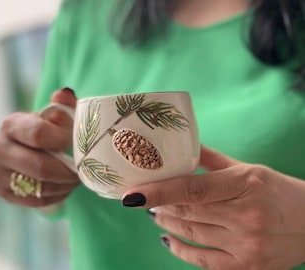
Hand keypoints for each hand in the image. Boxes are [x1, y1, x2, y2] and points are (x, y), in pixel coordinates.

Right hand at [0, 88, 78, 207]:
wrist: (30, 150)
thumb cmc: (50, 130)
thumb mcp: (58, 114)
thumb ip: (64, 104)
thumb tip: (65, 95)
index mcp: (13, 124)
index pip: (39, 134)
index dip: (63, 140)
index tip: (76, 143)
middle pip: (41, 167)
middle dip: (68, 171)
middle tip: (82, 170)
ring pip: (42, 187)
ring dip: (65, 185)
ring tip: (76, 177)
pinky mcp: (5, 192)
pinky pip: (37, 201)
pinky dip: (57, 196)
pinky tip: (64, 186)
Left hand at [122, 145, 304, 269]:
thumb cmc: (279, 191)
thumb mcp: (249, 169)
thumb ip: (213, 159)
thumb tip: (184, 148)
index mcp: (245, 184)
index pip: (192, 189)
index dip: (159, 192)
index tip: (133, 195)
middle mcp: (245, 215)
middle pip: (187, 212)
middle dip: (160, 206)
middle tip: (145, 199)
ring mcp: (246, 245)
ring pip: (192, 234)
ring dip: (167, 224)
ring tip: (155, 214)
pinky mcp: (247, 266)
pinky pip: (203, 261)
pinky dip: (181, 251)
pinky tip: (168, 240)